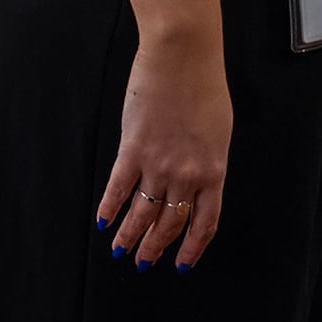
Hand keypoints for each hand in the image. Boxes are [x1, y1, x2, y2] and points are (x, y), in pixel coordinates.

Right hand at [98, 29, 229, 271]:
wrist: (183, 57)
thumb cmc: (205, 85)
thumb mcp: (218, 131)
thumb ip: (206, 160)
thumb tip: (194, 181)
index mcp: (214, 171)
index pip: (204, 223)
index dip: (191, 248)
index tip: (181, 264)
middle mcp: (186, 176)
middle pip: (170, 224)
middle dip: (155, 247)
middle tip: (144, 263)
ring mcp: (158, 165)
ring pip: (142, 213)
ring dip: (129, 236)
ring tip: (119, 251)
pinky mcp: (132, 150)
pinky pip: (118, 188)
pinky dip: (109, 208)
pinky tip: (103, 221)